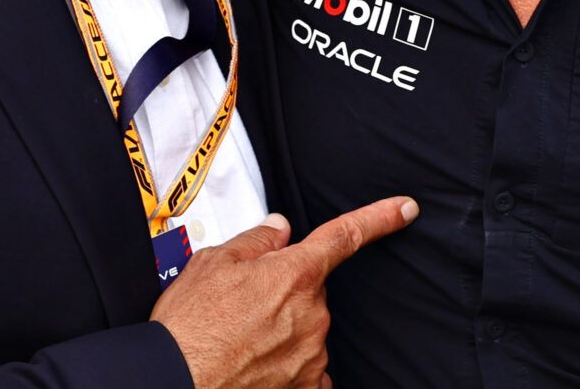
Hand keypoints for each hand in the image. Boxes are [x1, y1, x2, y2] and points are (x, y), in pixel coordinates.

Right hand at [151, 198, 418, 388]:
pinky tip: (258, 364)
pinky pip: (307, 369)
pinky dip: (287, 365)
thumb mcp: (212, 263)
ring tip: (239, 338)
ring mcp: (311, 353)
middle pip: (311, 289)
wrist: (175, 379)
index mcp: (294, 273)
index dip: (379, 218)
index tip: (404, 209)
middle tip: (242, 305)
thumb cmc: (190, 325)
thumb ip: (254, 241)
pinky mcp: (304, 386)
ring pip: (307, 328)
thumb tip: (277, 229)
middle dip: (284, 291)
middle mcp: (311, 313)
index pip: (346, 235)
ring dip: (281, 328)